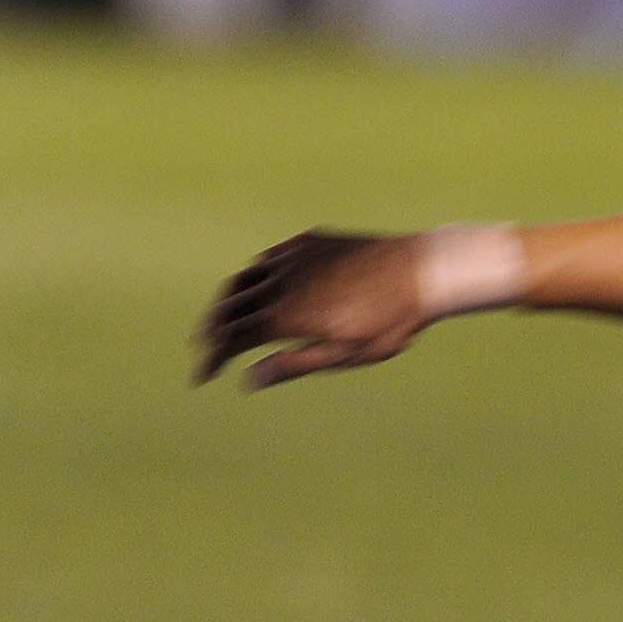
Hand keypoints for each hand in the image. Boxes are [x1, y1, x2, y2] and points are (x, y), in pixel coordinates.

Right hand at [194, 229, 430, 390]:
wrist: (421, 270)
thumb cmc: (389, 322)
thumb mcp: (344, 354)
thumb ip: (293, 365)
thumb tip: (249, 380)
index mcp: (288, 314)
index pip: (233, 336)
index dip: (213, 357)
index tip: (201, 376)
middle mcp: (283, 282)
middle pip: (229, 305)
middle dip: (210, 328)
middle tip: (202, 347)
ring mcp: (294, 257)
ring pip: (245, 278)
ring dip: (227, 300)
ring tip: (221, 318)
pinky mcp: (309, 241)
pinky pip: (268, 258)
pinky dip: (253, 276)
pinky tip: (256, 285)